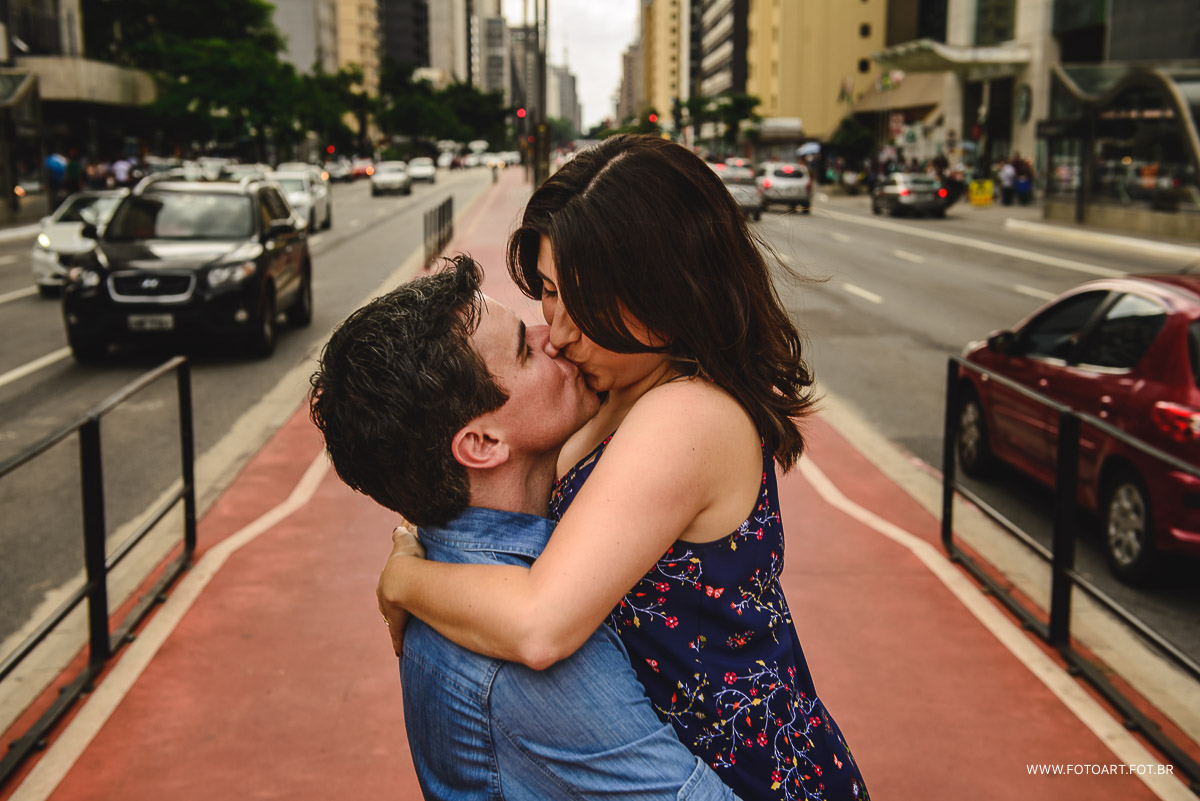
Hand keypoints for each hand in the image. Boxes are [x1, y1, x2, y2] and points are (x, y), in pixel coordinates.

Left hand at [377, 521, 425, 656]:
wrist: (404, 577)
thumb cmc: (409, 558)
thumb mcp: (405, 543)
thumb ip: (401, 536)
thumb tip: (397, 527)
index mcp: (388, 578)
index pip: (390, 583)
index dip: (396, 586)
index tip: (401, 590)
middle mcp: (385, 595)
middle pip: (388, 603)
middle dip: (393, 606)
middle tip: (400, 610)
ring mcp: (389, 611)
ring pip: (392, 620)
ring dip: (396, 624)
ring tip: (404, 631)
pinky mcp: (396, 623)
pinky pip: (396, 635)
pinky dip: (398, 643)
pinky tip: (399, 652)